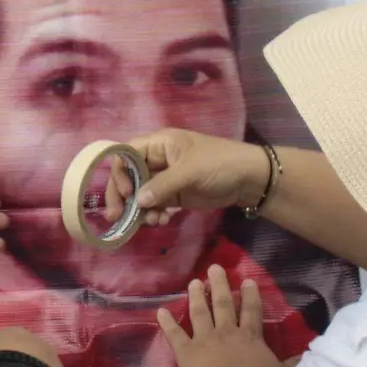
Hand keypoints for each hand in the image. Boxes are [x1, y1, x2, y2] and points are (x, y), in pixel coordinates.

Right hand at [106, 128, 269, 227]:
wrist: (249, 179)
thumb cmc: (219, 163)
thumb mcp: (190, 171)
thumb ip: (162, 185)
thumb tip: (137, 202)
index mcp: (158, 144)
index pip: (126, 154)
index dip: (120, 172)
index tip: (128, 192)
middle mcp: (157, 160)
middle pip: (128, 176)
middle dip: (123, 196)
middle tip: (117, 216)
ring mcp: (165, 178)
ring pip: (140, 194)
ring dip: (140, 209)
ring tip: (151, 222)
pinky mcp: (174, 195)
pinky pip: (155, 205)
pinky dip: (154, 214)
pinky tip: (162, 221)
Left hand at [157, 264, 290, 366]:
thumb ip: (291, 364)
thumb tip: (305, 357)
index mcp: (250, 336)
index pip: (251, 311)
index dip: (249, 295)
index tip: (247, 280)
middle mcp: (226, 332)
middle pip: (223, 304)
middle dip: (219, 285)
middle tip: (214, 268)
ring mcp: (204, 339)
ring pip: (200, 313)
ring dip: (197, 296)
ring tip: (194, 282)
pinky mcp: (185, 351)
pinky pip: (175, 335)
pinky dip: (167, 323)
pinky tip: (160, 311)